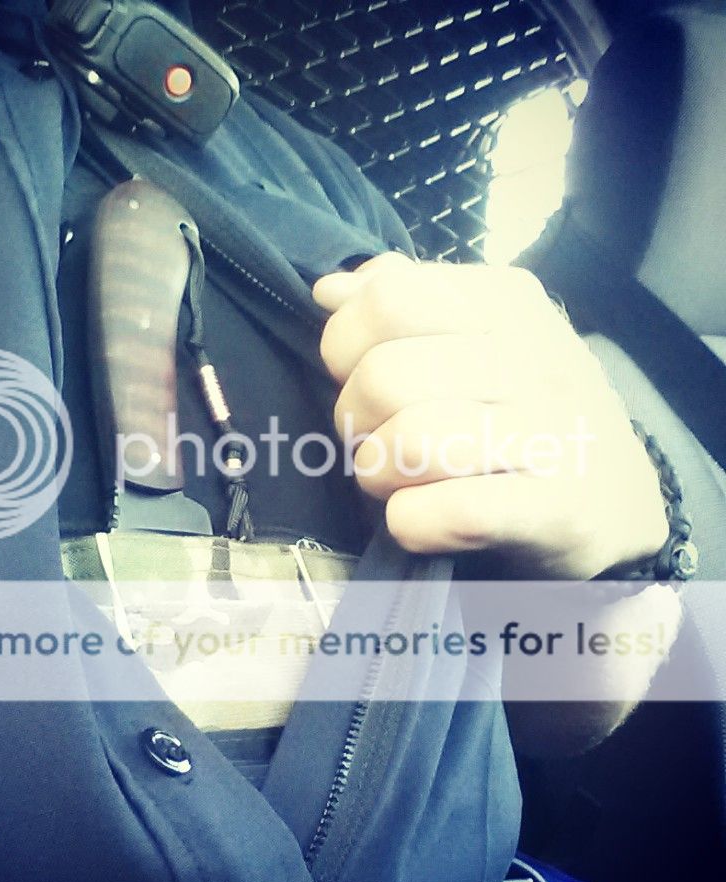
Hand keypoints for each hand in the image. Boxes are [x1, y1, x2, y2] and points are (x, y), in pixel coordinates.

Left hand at [314, 253, 668, 578]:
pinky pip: (451, 513)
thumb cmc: (522, 416)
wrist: (618, 501)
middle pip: (385, 377)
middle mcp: (536, 361)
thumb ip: (401, 306)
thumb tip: (329, 291)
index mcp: (507, 306)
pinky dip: (410, 523)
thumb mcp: (472, 341)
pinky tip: (419, 520)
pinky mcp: (559, 510)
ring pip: (410, 443)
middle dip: (353, 420)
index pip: (388, 298)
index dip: (344, 346)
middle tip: (374, 440)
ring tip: (396, 481)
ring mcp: (554, 434)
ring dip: (377, 474)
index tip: (359, 376)